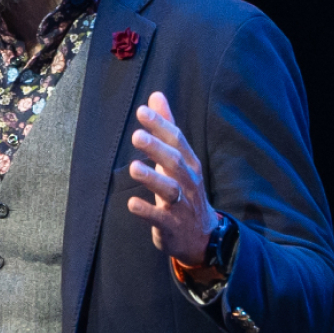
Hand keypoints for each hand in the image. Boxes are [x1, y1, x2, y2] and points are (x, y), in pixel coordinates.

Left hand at [124, 91, 219, 264]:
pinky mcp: (172, 226)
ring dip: (152, 178)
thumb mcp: (179, 158)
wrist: (202, 237)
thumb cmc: (185, 190)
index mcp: (189, 163)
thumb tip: (156, 96)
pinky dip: (147, 211)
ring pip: (169, 190)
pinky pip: (160, 218)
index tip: (142, 111)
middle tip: (136, 136)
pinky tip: (132, 203)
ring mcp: (182, 205)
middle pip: (175, 162)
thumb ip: (167, 128)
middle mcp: (188, 182)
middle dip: (157, 149)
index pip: (177, 140)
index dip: (161, 126)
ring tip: (134, 167)